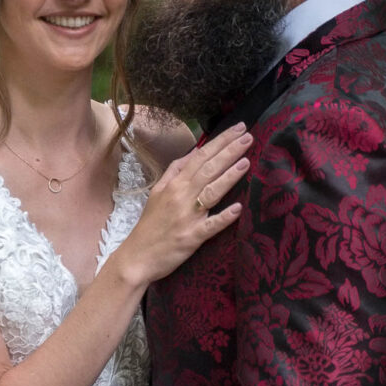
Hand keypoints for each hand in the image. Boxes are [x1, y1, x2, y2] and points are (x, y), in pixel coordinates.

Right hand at [121, 122, 251, 282]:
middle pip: (208, 169)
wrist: (137, 257)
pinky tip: (238, 208)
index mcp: (174, 185)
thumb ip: (175, 171)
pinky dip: (224, 217)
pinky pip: (211, 226)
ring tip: (246, 161)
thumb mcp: (158, 192)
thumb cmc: (150, 225)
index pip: (200, 157)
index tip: (238, 128)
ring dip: (230, 176)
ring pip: (211, 192)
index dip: (220, 142)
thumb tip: (195, 153)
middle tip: (248, 136)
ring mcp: (187, 217)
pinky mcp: (192, 238)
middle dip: (229, 151)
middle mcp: (181, 197)